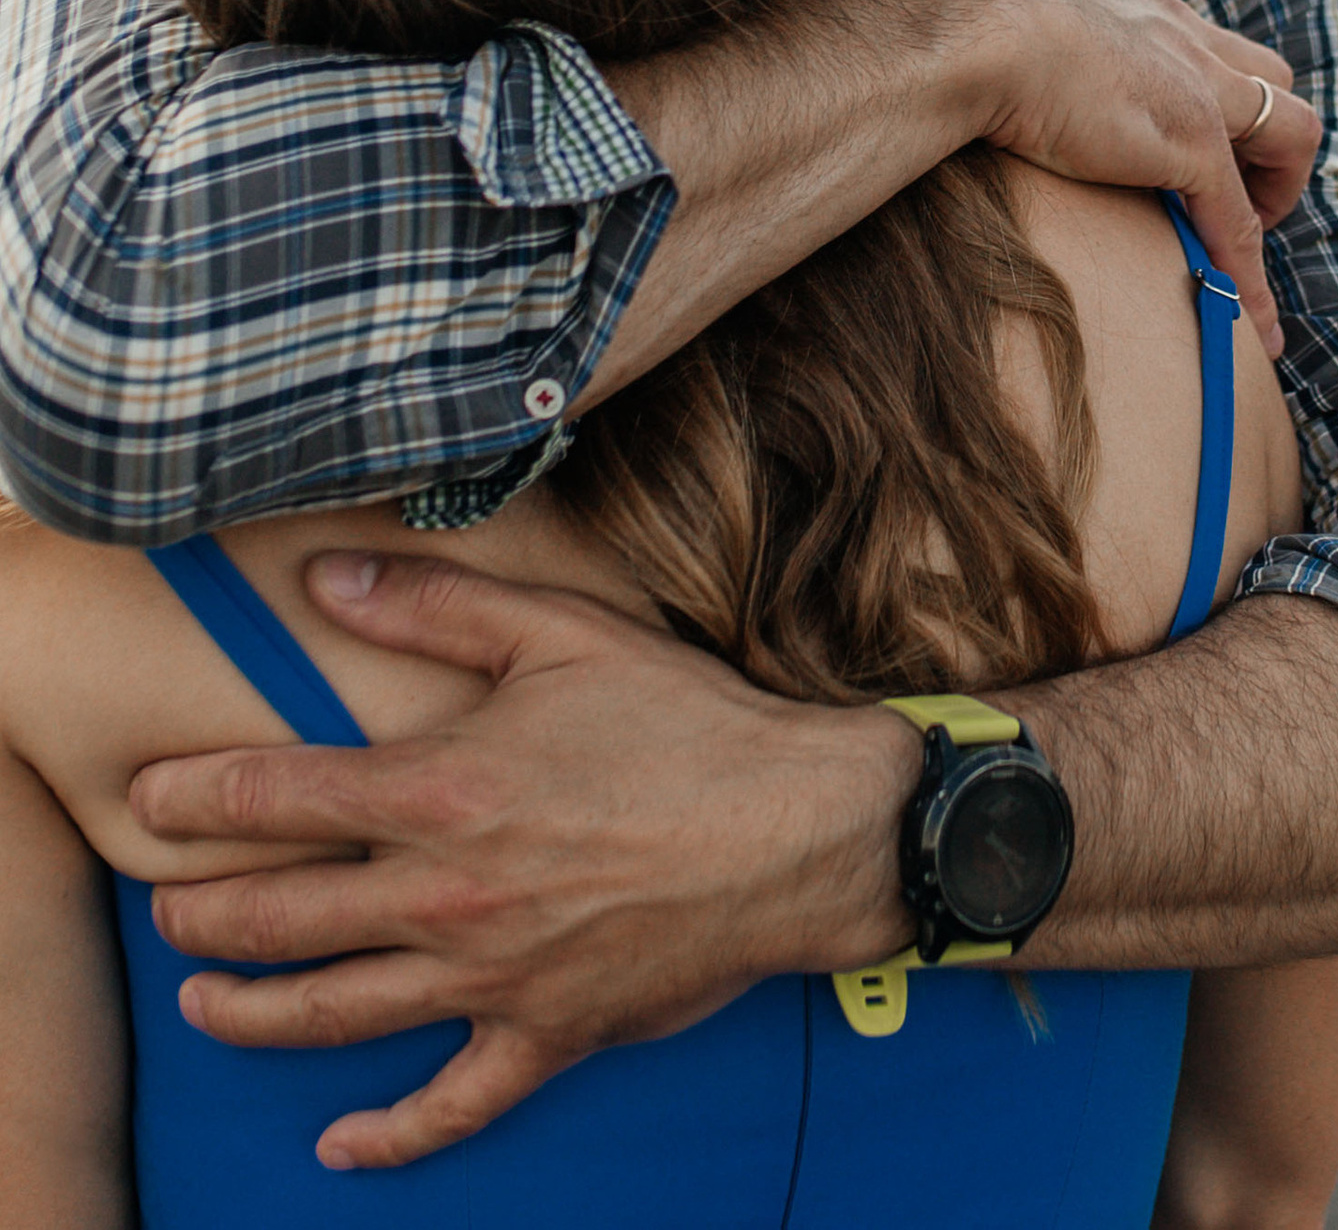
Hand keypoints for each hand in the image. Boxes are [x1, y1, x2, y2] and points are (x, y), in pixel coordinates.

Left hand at [134, 552, 917, 1171]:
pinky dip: (387, 1136)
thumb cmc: (686, 721)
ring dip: (250, 1013)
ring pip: (334, 1014)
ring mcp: (490, 979)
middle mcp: (447, 896)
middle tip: (163, 907)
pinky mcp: (544, 1037)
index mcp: (444, 791)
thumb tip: (325, 581)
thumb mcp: (562, 633)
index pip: (280, 796)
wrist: (798, 828)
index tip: (150, 796)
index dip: (199, 797)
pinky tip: (339, 1144)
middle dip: (203, 914)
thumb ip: (435, 607)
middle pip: (282, 918)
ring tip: (202, 1001)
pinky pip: (448, 1107)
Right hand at [964, 0, 1319, 357]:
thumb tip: (946, 43)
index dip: (1206, 96)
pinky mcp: (1190, 145)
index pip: (1197, 46)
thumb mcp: (992, 13)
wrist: (967, 24)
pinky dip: (1249, 278)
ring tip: (1244, 249)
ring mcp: (1195, 90)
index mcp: (1130, 6)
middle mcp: (1178, 36)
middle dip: (1265, 135)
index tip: (1181, 144)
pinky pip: (1239, 225)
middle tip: (1229, 192)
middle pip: (1266, 74)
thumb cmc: (954, 18)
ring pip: (1290, 132)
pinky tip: (1249, 326)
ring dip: (1278, 192)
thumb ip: (1001, 31)